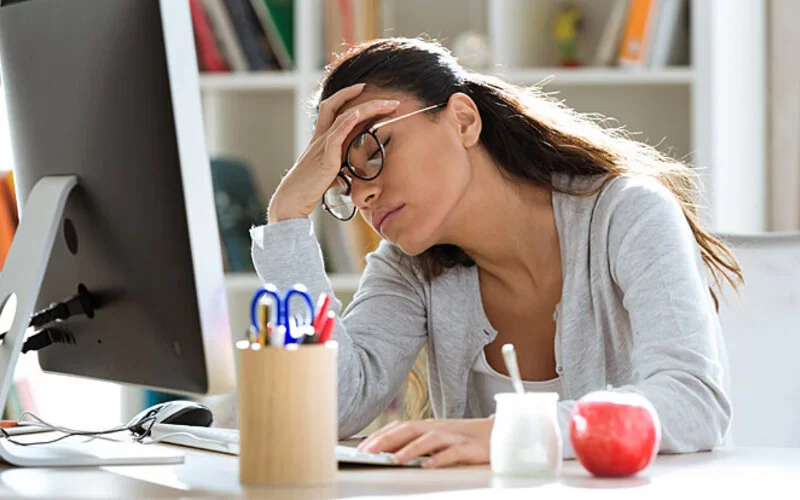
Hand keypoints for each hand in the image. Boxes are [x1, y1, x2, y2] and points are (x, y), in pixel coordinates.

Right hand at [267, 84, 400, 222]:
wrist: (292, 199)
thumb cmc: (309, 188)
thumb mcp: (328, 171)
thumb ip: (341, 165)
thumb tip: (355, 170)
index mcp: (320, 138)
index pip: (332, 108)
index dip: (346, 95)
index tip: (364, 88)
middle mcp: (320, 137)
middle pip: (337, 105)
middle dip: (360, 96)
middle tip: (388, 99)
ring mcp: (321, 145)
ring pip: (343, 117)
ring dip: (367, 108)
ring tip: (386, 104)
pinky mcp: (325, 158)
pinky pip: (335, 136)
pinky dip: (347, 123)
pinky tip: (358, 114)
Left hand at [357, 418, 493, 468]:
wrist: (501, 435)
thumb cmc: (466, 439)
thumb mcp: (439, 439)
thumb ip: (418, 444)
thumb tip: (391, 452)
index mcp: (429, 426)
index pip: (399, 427)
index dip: (379, 436)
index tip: (361, 448)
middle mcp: (439, 429)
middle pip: (409, 429)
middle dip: (386, 440)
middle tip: (368, 453)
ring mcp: (454, 438)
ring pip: (429, 439)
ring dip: (410, 449)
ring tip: (395, 459)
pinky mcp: (470, 449)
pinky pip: (453, 453)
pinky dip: (439, 458)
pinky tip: (428, 465)